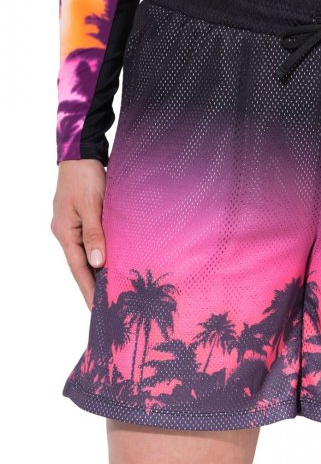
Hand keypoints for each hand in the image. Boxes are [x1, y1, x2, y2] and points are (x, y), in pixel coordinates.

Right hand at [51, 159, 106, 309]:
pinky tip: (111, 265)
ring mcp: (73, 227)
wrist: (81, 153)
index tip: (97, 310)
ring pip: (87, 255)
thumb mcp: (91, 206)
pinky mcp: (82, 220)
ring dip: (99, 273)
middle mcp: (67, 233)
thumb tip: (98, 262)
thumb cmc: (85, 176)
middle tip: (108, 308)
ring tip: (112, 293)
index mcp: (65, 232)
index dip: (88, 290)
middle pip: (82, 266)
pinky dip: (101, 256)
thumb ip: (94, 235)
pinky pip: (92, 244)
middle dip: (94, 287)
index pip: (78, 269)